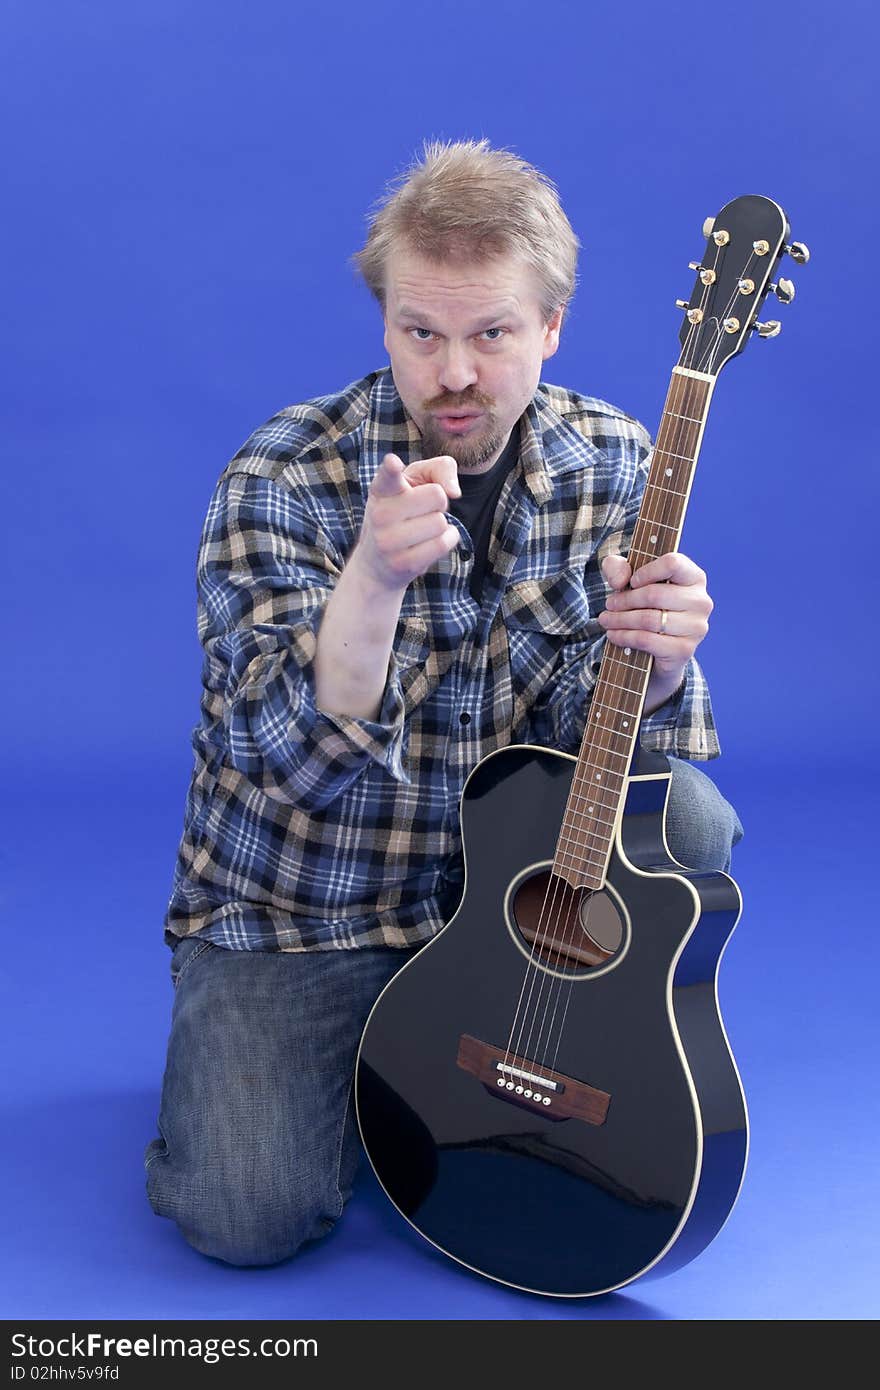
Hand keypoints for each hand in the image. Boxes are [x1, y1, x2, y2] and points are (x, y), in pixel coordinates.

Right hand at [354, 452, 461, 590]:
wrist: (376, 563)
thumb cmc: (403, 511)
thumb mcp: (417, 481)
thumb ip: (440, 469)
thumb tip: (454, 492)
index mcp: (381, 489)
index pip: (388, 476)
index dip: (391, 468)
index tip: (393, 462)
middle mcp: (380, 514)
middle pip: (437, 495)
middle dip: (439, 502)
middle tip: (422, 511)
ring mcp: (389, 541)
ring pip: (440, 522)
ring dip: (440, 524)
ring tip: (422, 528)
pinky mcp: (403, 563)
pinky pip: (442, 544)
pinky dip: (446, 540)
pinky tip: (430, 541)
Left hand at [598, 551, 712, 704]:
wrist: (658, 651)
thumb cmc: (646, 607)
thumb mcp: (628, 580)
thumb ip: (617, 567)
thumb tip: (619, 581)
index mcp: (694, 577)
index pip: (673, 563)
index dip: (647, 571)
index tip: (632, 581)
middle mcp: (701, 601)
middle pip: (654, 594)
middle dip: (625, 600)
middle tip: (609, 604)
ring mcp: (696, 627)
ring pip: (649, 619)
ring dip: (620, 620)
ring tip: (606, 619)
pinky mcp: (684, 650)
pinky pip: (648, 640)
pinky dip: (625, 637)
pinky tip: (613, 635)